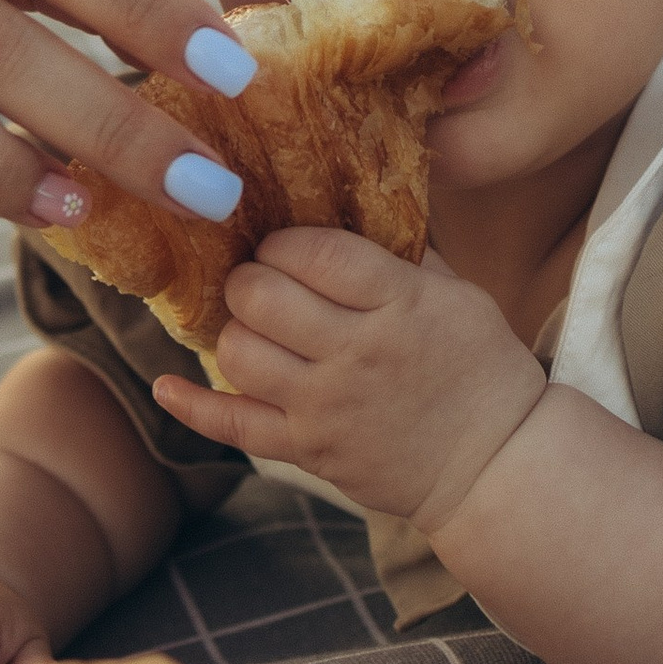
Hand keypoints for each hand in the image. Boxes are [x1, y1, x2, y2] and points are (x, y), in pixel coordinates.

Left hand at [152, 228, 545, 526]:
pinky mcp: (310, 451)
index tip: (283, 246)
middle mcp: (356, 353)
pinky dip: (193, 406)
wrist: (498, 466)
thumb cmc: (480, 367)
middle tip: (264, 283)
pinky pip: (234, 426)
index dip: (282, 241)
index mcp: (398, 303)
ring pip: (238, 352)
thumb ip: (400, 250)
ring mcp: (327, 407)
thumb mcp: (458, 293)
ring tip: (257, 328)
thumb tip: (344, 197)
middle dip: (250, 279)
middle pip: (261, 296)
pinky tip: (164, 385)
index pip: (311, 251)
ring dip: (236, 331)